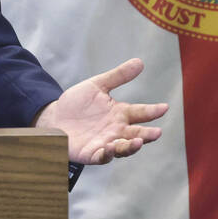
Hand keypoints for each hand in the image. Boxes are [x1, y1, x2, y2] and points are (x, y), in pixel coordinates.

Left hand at [34, 58, 167, 164]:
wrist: (53, 118)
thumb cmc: (76, 103)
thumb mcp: (97, 86)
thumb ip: (118, 76)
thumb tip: (140, 62)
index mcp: (120, 113)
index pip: (140, 112)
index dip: (152, 111)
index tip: (164, 107)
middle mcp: (116, 130)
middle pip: (137, 134)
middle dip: (147, 134)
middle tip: (157, 132)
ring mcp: (106, 143)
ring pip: (124, 148)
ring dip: (132, 146)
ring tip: (139, 141)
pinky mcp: (92, 153)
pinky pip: (103, 156)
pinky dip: (109, 153)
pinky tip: (111, 147)